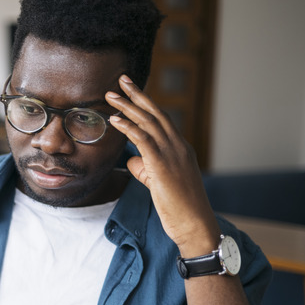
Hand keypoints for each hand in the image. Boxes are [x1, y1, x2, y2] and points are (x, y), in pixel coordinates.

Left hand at [105, 75, 219, 256]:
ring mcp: (172, 154)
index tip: (130, 89)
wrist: (195, 225)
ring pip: (148, 122)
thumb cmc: (178, 208)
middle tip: (121, 79)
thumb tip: (132, 158)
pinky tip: (114, 119)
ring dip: (127, 106)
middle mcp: (178, 146)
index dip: (145, 102)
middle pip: (155, 113)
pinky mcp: (163, 165)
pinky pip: (143, 140)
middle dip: (137, 95)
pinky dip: (128, 127)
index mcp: (180, 148)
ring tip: (110, 95)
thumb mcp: (158, 183)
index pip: (161, 119)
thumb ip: (146, 167)